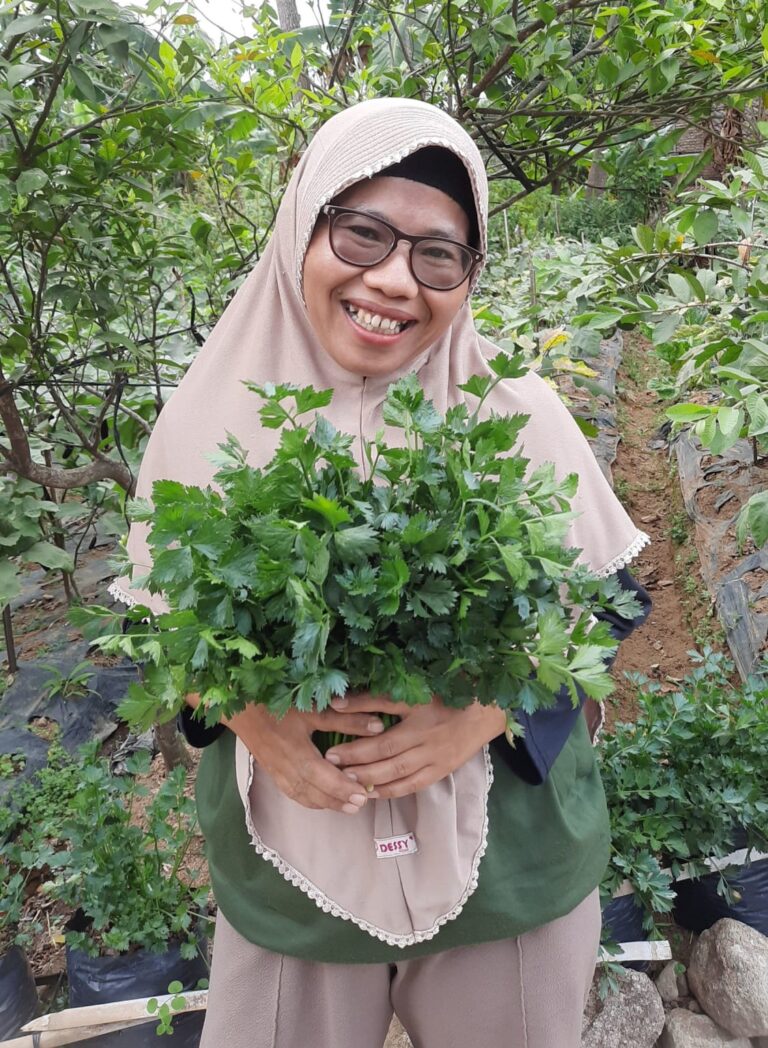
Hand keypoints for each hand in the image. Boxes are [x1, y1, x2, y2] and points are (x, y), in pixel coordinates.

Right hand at [185, 693, 386, 814]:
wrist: (239, 707)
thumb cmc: (277, 703)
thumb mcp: (313, 708)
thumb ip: (346, 719)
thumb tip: (378, 726)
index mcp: (295, 752)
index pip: (322, 777)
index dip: (342, 788)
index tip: (363, 794)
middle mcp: (285, 768)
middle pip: (314, 792)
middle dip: (338, 800)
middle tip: (362, 803)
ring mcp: (277, 773)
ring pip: (303, 796)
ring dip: (326, 803)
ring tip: (348, 807)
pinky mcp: (272, 773)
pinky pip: (293, 794)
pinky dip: (310, 800)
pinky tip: (323, 800)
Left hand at [323, 693, 505, 798]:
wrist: (486, 712)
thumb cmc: (447, 695)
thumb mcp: (414, 690)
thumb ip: (377, 696)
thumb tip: (339, 701)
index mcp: (418, 710)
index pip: (381, 720)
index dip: (355, 728)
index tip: (331, 735)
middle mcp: (425, 736)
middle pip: (385, 751)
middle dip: (355, 759)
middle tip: (330, 762)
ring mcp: (434, 756)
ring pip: (397, 771)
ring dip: (369, 778)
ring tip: (345, 781)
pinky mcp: (441, 771)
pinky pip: (412, 785)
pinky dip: (391, 791)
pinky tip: (371, 793)